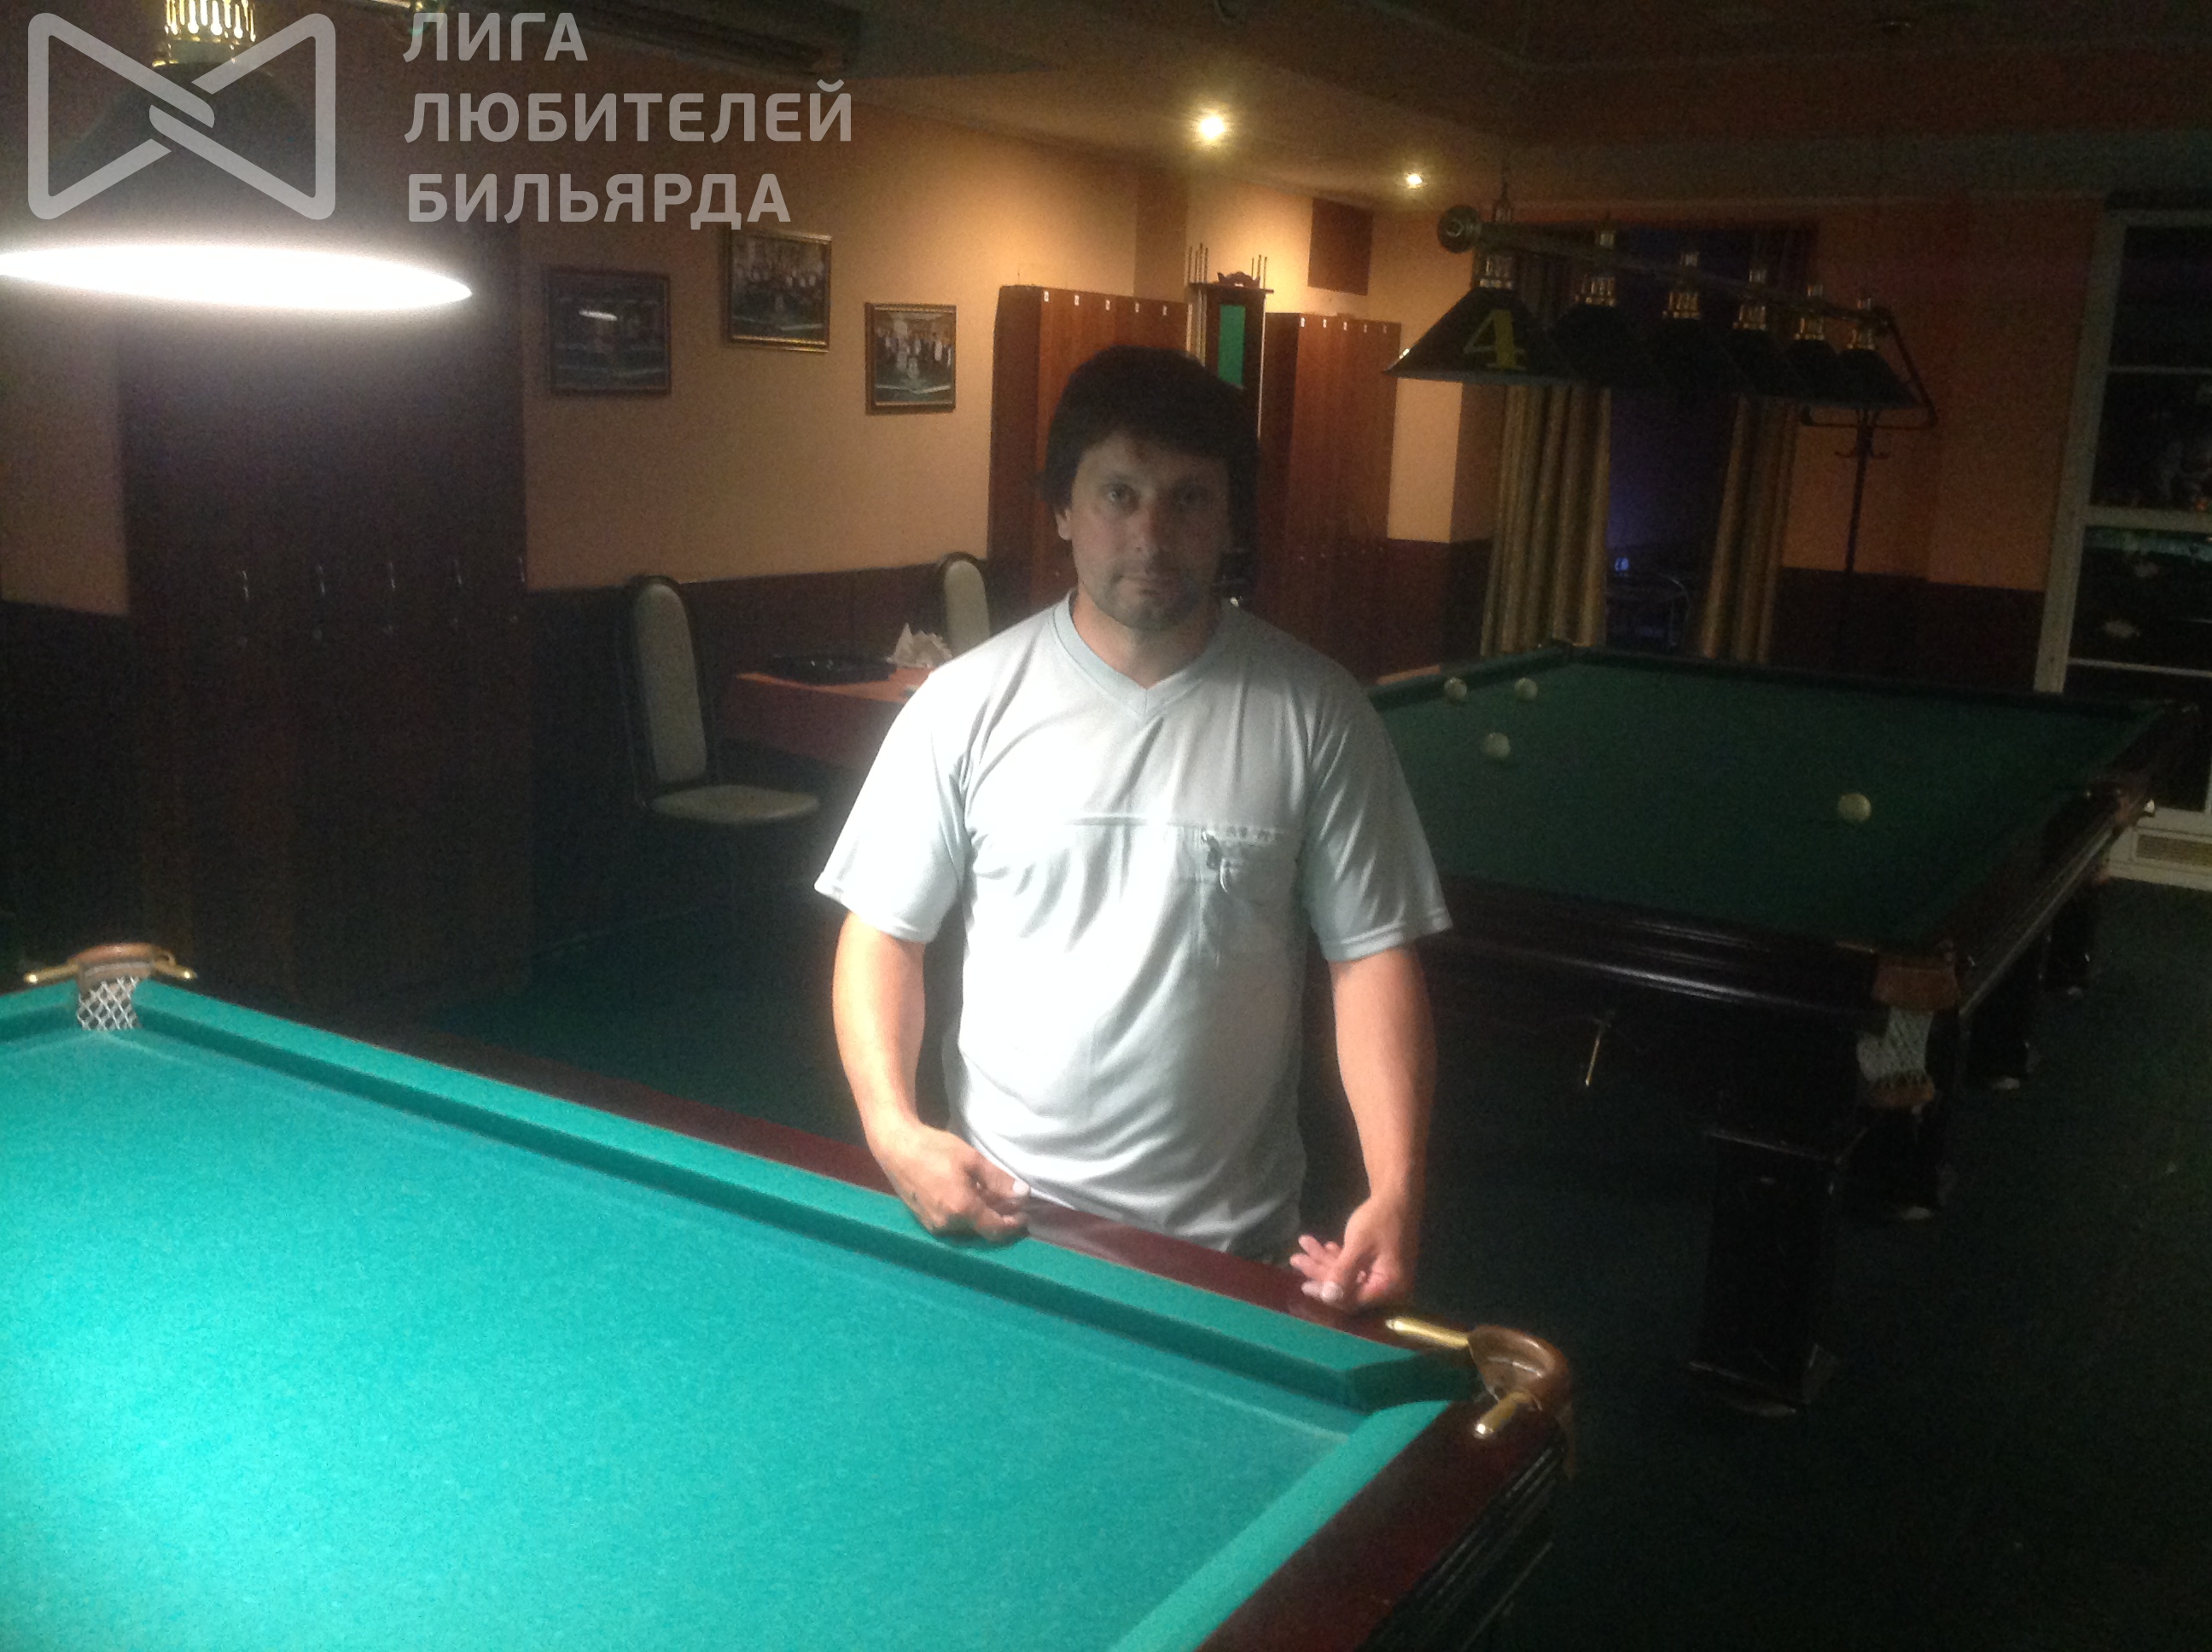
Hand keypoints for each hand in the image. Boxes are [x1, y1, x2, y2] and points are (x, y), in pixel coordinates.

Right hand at [867, 1118, 1028, 1240]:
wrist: (896, 1147)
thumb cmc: (934, 1149)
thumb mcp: (971, 1159)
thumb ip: (998, 1180)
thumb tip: (1023, 1194)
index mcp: (961, 1209)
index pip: (995, 1228)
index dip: (1013, 1224)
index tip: (1025, 1214)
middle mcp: (947, 1224)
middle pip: (982, 1229)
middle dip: (1000, 1218)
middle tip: (1013, 1203)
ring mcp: (934, 1225)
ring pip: (967, 1227)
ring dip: (983, 1215)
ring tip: (994, 1197)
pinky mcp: (924, 1220)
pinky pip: (953, 1223)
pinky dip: (967, 1214)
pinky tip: (972, 1197)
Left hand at [1289, 1194, 1416, 1310]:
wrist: (1398, 1195)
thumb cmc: (1379, 1219)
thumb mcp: (1358, 1246)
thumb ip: (1342, 1273)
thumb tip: (1327, 1298)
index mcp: (1389, 1287)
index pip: (1352, 1300)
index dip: (1327, 1294)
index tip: (1304, 1285)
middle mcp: (1389, 1287)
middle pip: (1348, 1287)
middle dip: (1321, 1271)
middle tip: (1296, 1259)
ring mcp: (1384, 1275)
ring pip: (1348, 1275)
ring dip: (1326, 1261)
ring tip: (1304, 1245)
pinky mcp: (1379, 1264)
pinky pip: (1355, 1267)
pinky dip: (1339, 1258)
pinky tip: (1324, 1245)